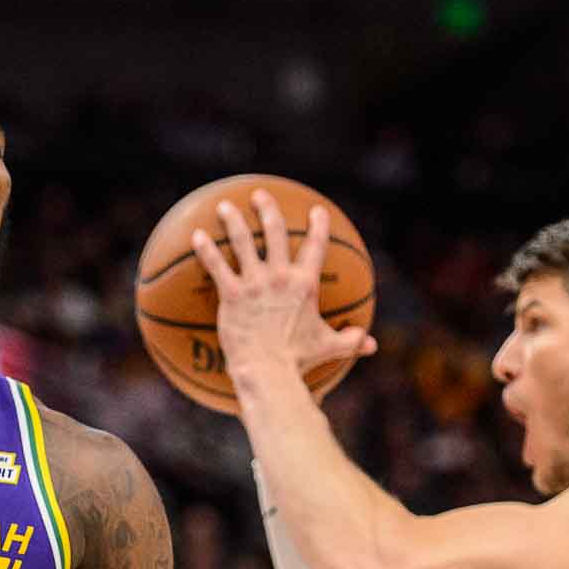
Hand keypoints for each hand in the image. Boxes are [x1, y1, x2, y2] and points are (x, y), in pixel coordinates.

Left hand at [190, 189, 376, 385]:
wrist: (269, 372)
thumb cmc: (298, 361)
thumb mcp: (329, 347)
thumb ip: (351, 341)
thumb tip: (371, 345)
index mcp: (305, 284)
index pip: (316, 246)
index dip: (318, 225)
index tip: (317, 211)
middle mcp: (280, 276)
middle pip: (274, 231)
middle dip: (267, 208)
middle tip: (259, 196)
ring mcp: (255, 283)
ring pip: (242, 241)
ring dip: (233, 220)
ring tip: (224, 206)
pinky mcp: (232, 294)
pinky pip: (216, 266)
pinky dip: (205, 249)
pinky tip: (196, 236)